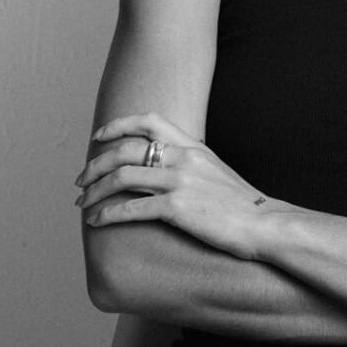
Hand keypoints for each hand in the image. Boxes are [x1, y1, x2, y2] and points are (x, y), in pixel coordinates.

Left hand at [77, 113, 275, 259]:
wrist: (265, 224)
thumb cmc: (242, 206)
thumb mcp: (217, 172)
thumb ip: (192, 164)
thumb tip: (168, 169)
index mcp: (193, 146)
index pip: (149, 121)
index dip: (118, 125)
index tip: (97, 138)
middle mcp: (184, 158)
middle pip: (126, 149)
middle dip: (95, 164)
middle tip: (81, 181)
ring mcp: (180, 182)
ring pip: (122, 177)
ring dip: (96, 190)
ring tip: (83, 204)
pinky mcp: (178, 208)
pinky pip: (131, 207)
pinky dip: (108, 213)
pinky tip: (97, 221)